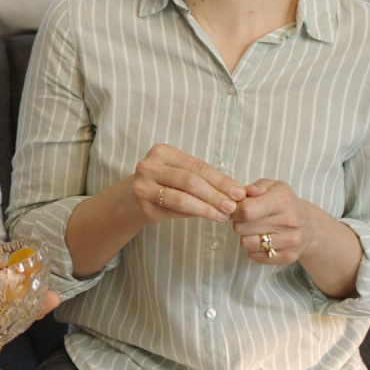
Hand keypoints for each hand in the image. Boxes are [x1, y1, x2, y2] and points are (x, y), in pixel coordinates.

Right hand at [130, 144, 245, 224]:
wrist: (130, 201)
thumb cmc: (163, 185)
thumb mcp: (180, 176)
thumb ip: (204, 181)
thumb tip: (238, 192)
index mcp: (162, 152)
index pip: (197, 166)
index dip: (221, 180)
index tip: (240, 192)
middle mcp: (149, 165)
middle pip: (190, 180)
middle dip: (215, 194)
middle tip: (233, 206)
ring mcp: (143, 185)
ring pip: (182, 197)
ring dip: (207, 207)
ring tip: (223, 215)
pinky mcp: (143, 205)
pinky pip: (173, 210)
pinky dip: (194, 214)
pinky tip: (208, 217)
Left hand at [229, 179, 313, 264]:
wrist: (310, 226)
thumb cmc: (285, 203)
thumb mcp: (273, 187)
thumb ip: (256, 187)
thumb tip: (245, 192)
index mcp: (283, 201)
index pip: (246, 210)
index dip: (234, 210)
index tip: (234, 209)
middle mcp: (288, 222)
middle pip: (242, 227)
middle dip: (238, 222)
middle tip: (245, 220)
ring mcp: (290, 241)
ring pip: (246, 243)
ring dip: (244, 237)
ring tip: (253, 230)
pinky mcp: (288, 257)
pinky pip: (255, 256)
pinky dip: (253, 249)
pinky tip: (262, 240)